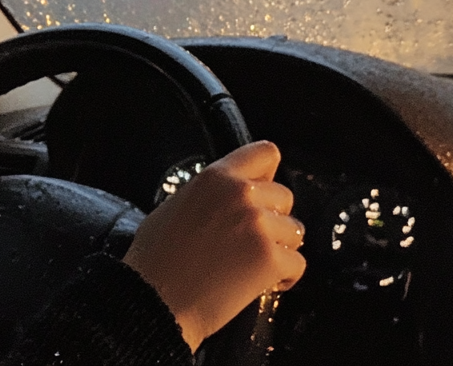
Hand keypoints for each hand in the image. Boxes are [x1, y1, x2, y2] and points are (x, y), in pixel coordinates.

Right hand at [122, 140, 305, 350]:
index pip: (265, 153)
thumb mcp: (177, 204)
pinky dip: (285, 277)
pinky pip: (297, 264)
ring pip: (294, 231)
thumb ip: (210, 194)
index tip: (263, 191)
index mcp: (216, 176)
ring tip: (254, 264)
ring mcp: (259, 225)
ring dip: (280, 248)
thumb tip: (227, 198)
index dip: (268, 175)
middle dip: (273, 218)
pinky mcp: (270, 259)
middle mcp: (241, 193)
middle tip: (251, 240)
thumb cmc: (157, 257)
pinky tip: (264, 283)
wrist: (155, 298)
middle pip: (285, 196)